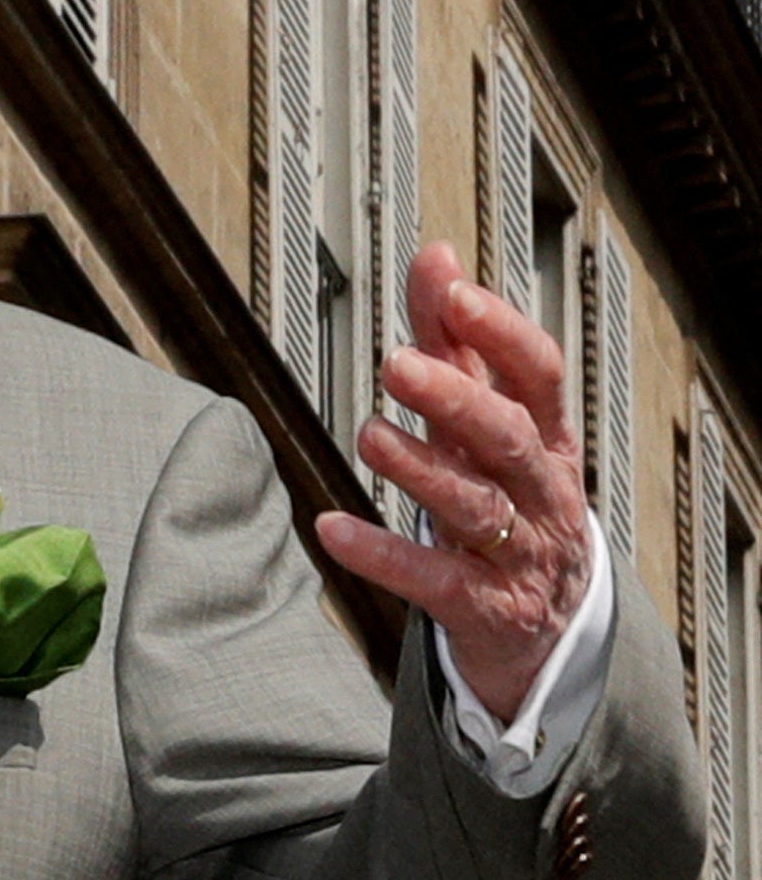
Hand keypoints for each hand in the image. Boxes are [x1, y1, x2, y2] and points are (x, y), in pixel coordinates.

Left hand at [314, 242, 592, 723]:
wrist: (548, 625)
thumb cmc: (508, 500)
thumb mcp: (484, 421)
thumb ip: (455, 341)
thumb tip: (435, 255)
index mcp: (545, 437)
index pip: (539, 377)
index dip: (501, 336)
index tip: (455, 296)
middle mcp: (540, 491)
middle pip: (509, 438)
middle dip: (457, 399)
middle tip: (397, 364)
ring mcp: (519, 552)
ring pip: (476, 505)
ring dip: (422, 469)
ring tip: (369, 435)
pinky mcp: (486, 607)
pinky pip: (434, 579)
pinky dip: (383, 554)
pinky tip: (330, 528)